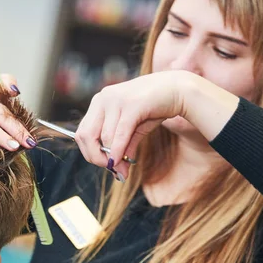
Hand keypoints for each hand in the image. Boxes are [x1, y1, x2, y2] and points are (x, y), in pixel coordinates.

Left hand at [75, 70, 238, 180]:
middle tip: (111, 169)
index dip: (90, 153)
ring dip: (112, 158)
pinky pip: (119, 134)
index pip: (82, 133)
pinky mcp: (131, 104)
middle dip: (96, 158)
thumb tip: (117, 173)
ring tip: (123, 169)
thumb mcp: (134, 130)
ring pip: (104, 138)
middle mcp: (103, 98)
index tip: (105, 165)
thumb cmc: (155, 108)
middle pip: (86, 136)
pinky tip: (123, 163)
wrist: (180, 89)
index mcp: (99, 102)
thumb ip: (123, 148)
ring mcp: (116, 99)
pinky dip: (118, 151)